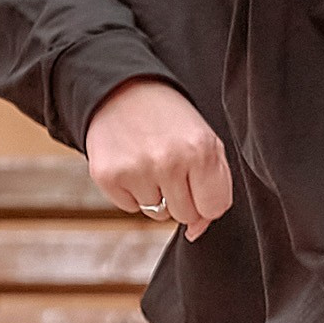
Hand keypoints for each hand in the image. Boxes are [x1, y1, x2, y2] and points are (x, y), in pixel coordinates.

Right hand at [84, 78, 232, 238]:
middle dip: (181, 196)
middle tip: (170, 163)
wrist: (121, 89)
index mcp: (202, 150)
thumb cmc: (170, 120)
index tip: (197, 180)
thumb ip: (215, 188)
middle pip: (185, 215)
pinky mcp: (108, 177)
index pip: (213, 209)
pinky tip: (130, 162)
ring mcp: (136, 171)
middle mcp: (170, 162)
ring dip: (155, 193)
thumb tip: (196, 232)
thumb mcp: (205, 141)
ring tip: (149, 159)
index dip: (206, 199)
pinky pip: (130, 208)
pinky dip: (131, 191)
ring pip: (157, 214)